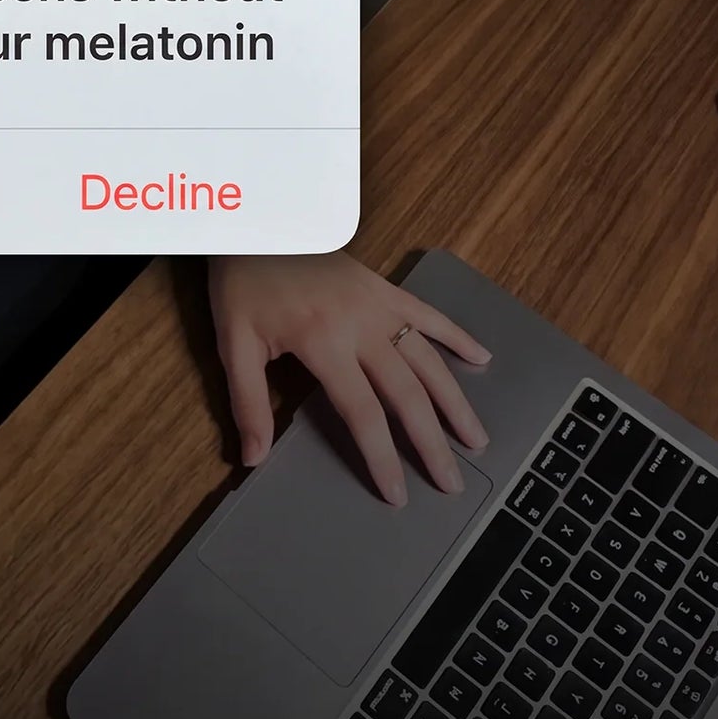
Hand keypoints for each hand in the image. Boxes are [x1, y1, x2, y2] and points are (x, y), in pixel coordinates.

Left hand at [206, 252, 490, 505]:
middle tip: (452, 483)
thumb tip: (253, 458)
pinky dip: (458, 336)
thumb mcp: (234, 342)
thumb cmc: (242, 283)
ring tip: (477, 440)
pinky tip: (484, 359)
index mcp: (324, 343)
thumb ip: (247, 402)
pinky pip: (429, 314)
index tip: (398, 494)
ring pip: (428, 360)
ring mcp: (379, 304)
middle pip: (407, 394)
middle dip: (431, 443)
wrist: (257, 224)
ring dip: (455, 402)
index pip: (363, 413)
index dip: (382, 457)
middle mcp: (362, 326)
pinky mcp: (385, 287)